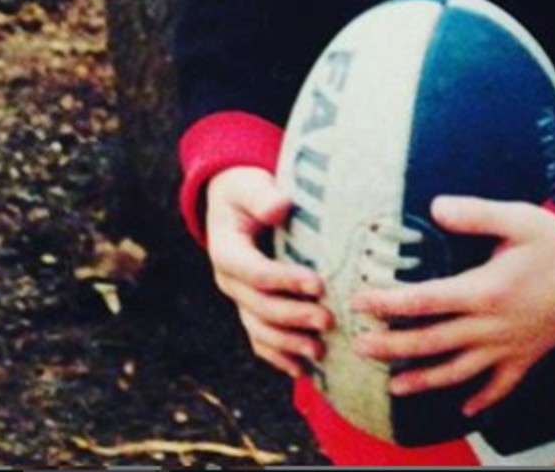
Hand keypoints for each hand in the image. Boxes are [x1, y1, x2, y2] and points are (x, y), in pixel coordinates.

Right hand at [205, 166, 333, 377]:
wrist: (233, 203)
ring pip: (259, 331)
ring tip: (320, 352)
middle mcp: (228, 281)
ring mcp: (238, 299)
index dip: (286, 281)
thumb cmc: (247, 190)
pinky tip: (303, 370)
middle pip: (260, 307)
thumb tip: (280, 207)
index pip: (256, 272)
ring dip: (289, 344)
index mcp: (226, 251)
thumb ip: (263, 195)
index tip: (318, 283)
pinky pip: (260, 340)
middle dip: (294, 317)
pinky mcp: (250, 309)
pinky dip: (280, 358)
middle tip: (328, 320)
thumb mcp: (250, 185)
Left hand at [348, 196, 554, 418]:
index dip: (388, 303)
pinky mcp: (527, 358)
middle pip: (431, 343)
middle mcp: (490, 326)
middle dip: (392, 347)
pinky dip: (481, 401)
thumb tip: (435, 206)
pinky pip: (500, 387)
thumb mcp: (517, 217)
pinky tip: (464, 409)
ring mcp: (508, 347)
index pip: (424, 301)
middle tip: (360, 347)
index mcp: (483, 290)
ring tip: (395, 386)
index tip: (360, 302)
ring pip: (457, 372)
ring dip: (424, 381)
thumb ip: (474, 213)